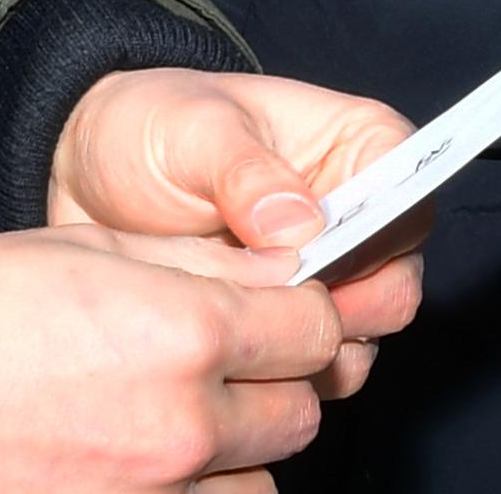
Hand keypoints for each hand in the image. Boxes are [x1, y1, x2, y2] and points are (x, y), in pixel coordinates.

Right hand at [0, 225, 345, 493]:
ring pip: (259, 481)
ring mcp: (154, 492)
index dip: (303, 315)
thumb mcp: (101, 249)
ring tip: (182, 424)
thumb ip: (208, 266)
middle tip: (230, 366)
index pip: (317, 330)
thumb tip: (285, 272)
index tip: (279, 312)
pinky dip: (195, 492)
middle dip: (275, 384)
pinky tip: (151, 466)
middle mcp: (187, 423)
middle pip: (298, 412)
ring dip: (239, 453)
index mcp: (192, 334)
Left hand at [51, 70, 426, 391]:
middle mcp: (362, 216)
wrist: (88, 178)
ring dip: (306, 348)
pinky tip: (222, 345)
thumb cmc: (152, 129)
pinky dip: (278, 371)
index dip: (378, 240)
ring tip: (234, 323)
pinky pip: (314, 369)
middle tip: (269, 307)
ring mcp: (328, 276)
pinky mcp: (288, 323)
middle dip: (341, 308)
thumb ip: (245, 172)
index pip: (413, 200)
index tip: (316, 262)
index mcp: (361, 148)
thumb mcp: (192, 131)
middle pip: (398, 284)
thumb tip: (300, 224)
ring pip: (363, 339)